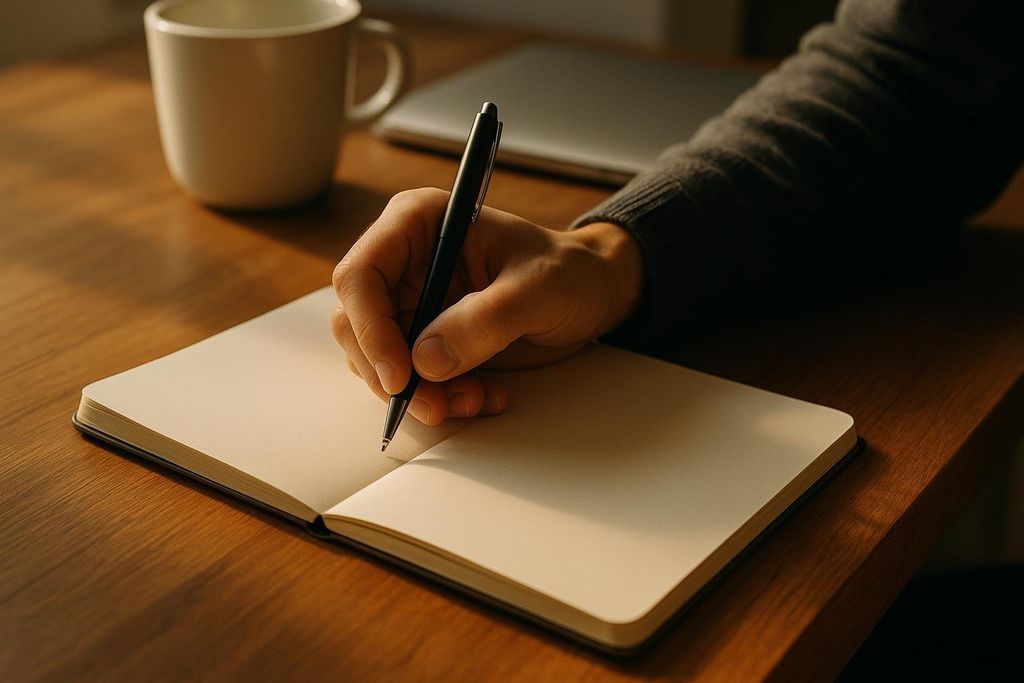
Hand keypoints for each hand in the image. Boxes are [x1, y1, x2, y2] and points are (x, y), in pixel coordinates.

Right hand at [332, 188, 643, 424]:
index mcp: (418, 223)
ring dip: (419, 392)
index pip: (361, 275)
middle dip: (391, 373)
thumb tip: (426, 360)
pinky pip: (410, 379)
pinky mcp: (427, 338)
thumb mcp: (538, 290)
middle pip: (356, 324)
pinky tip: (483, 395)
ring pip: (379, 359)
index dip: (370, 328)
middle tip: (435, 405)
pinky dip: (439, 398)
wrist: (593, 294)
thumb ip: (485, 320)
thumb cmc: (570, 272)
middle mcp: (404, 261)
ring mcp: (413, 302)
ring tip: (475, 399)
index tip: (401, 375)